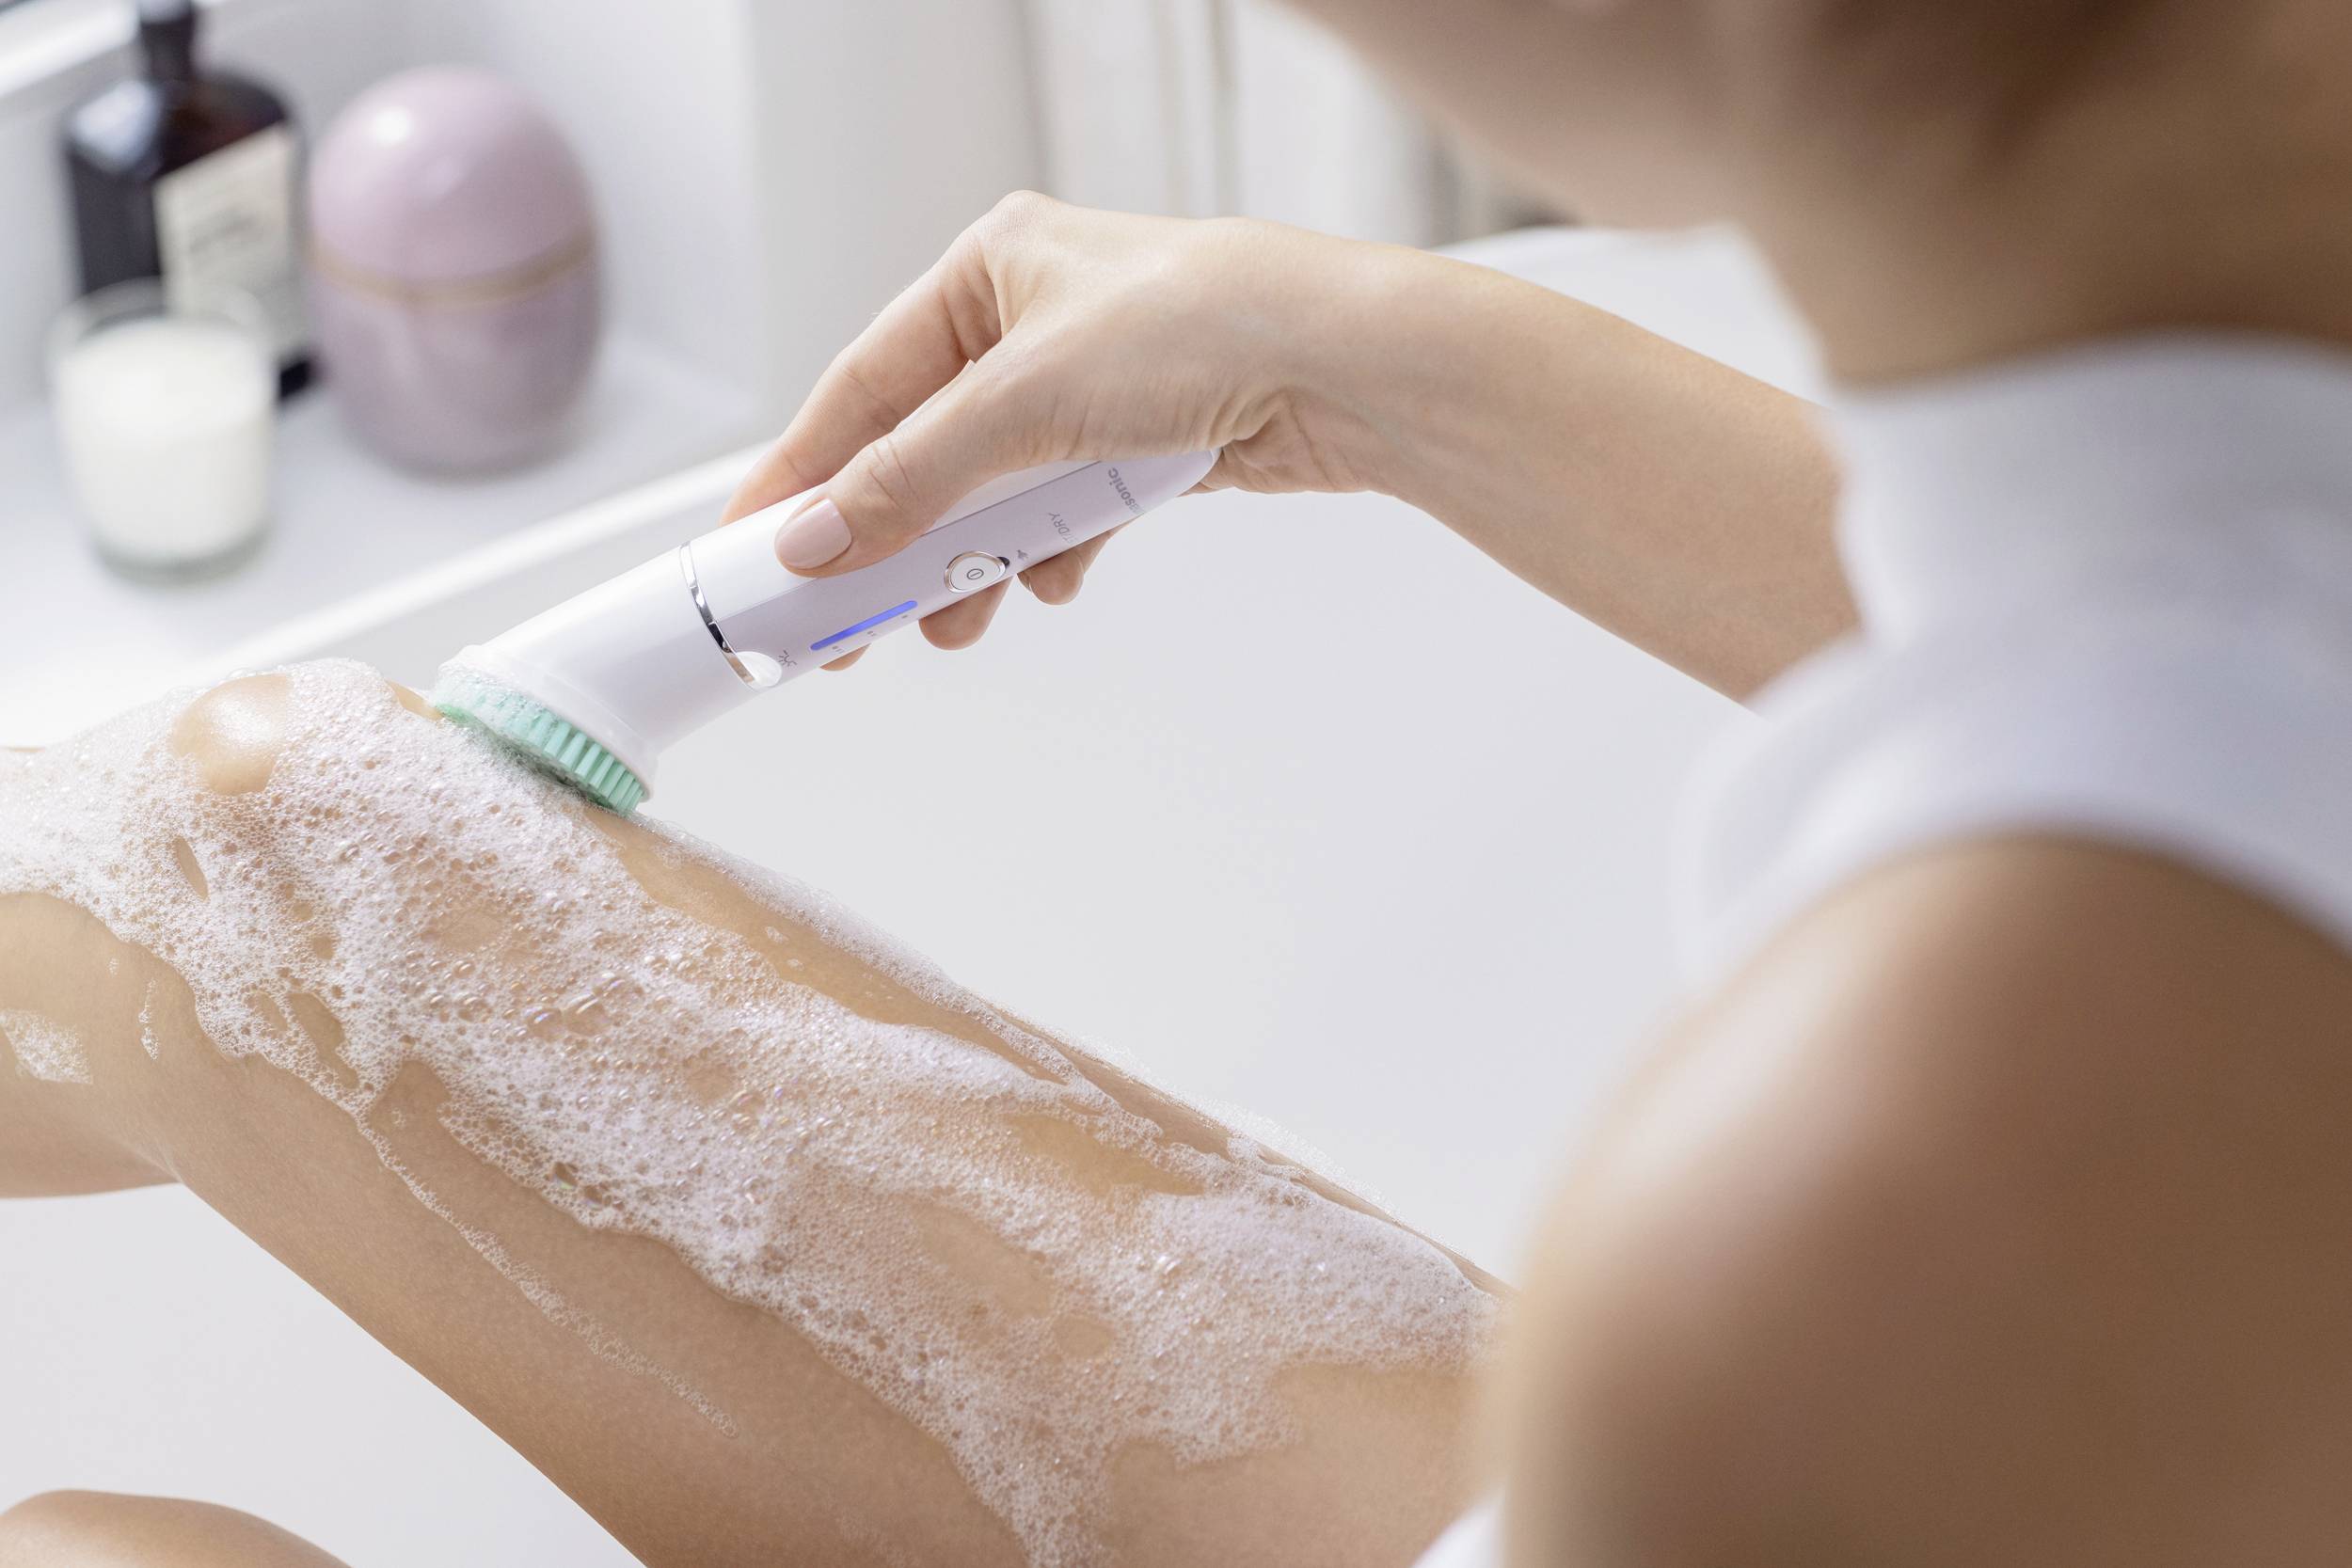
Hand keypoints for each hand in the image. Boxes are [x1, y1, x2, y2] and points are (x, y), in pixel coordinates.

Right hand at [719, 195, 1412, 664]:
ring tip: (950, 623)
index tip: (751, 547)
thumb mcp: (1023, 404)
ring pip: (994, 490)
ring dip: (970, 562)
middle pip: (924, 447)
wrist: (1346, 367)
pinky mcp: (1146, 439)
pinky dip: (1048, 552)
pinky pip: (1064, 509)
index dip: (801, 473)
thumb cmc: (1204, 329)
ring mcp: (1093, 383)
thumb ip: (910, 479)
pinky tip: (1048, 581)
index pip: (862, 386)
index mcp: (989, 269)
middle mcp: (1035, 318)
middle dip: (887, 538)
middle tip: (841, 617)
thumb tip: (816, 537)